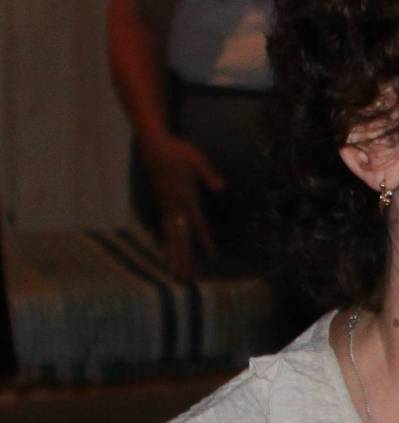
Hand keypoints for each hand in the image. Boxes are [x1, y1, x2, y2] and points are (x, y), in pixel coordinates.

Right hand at [138, 132, 224, 278]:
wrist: (154, 146)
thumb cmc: (179, 151)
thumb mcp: (197, 160)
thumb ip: (209, 175)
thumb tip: (221, 187)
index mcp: (186, 198)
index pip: (198, 225)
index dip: (205, 241)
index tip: (212, 257)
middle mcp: (174, 206)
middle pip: (181, 236)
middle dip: (185, 257)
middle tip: (187, 276)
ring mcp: (166, 207)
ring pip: (170, 235)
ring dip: (174, 254)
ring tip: (175, 272)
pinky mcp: (162, 205)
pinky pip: (164, 228)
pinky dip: (166, 243)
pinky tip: (167, 255)